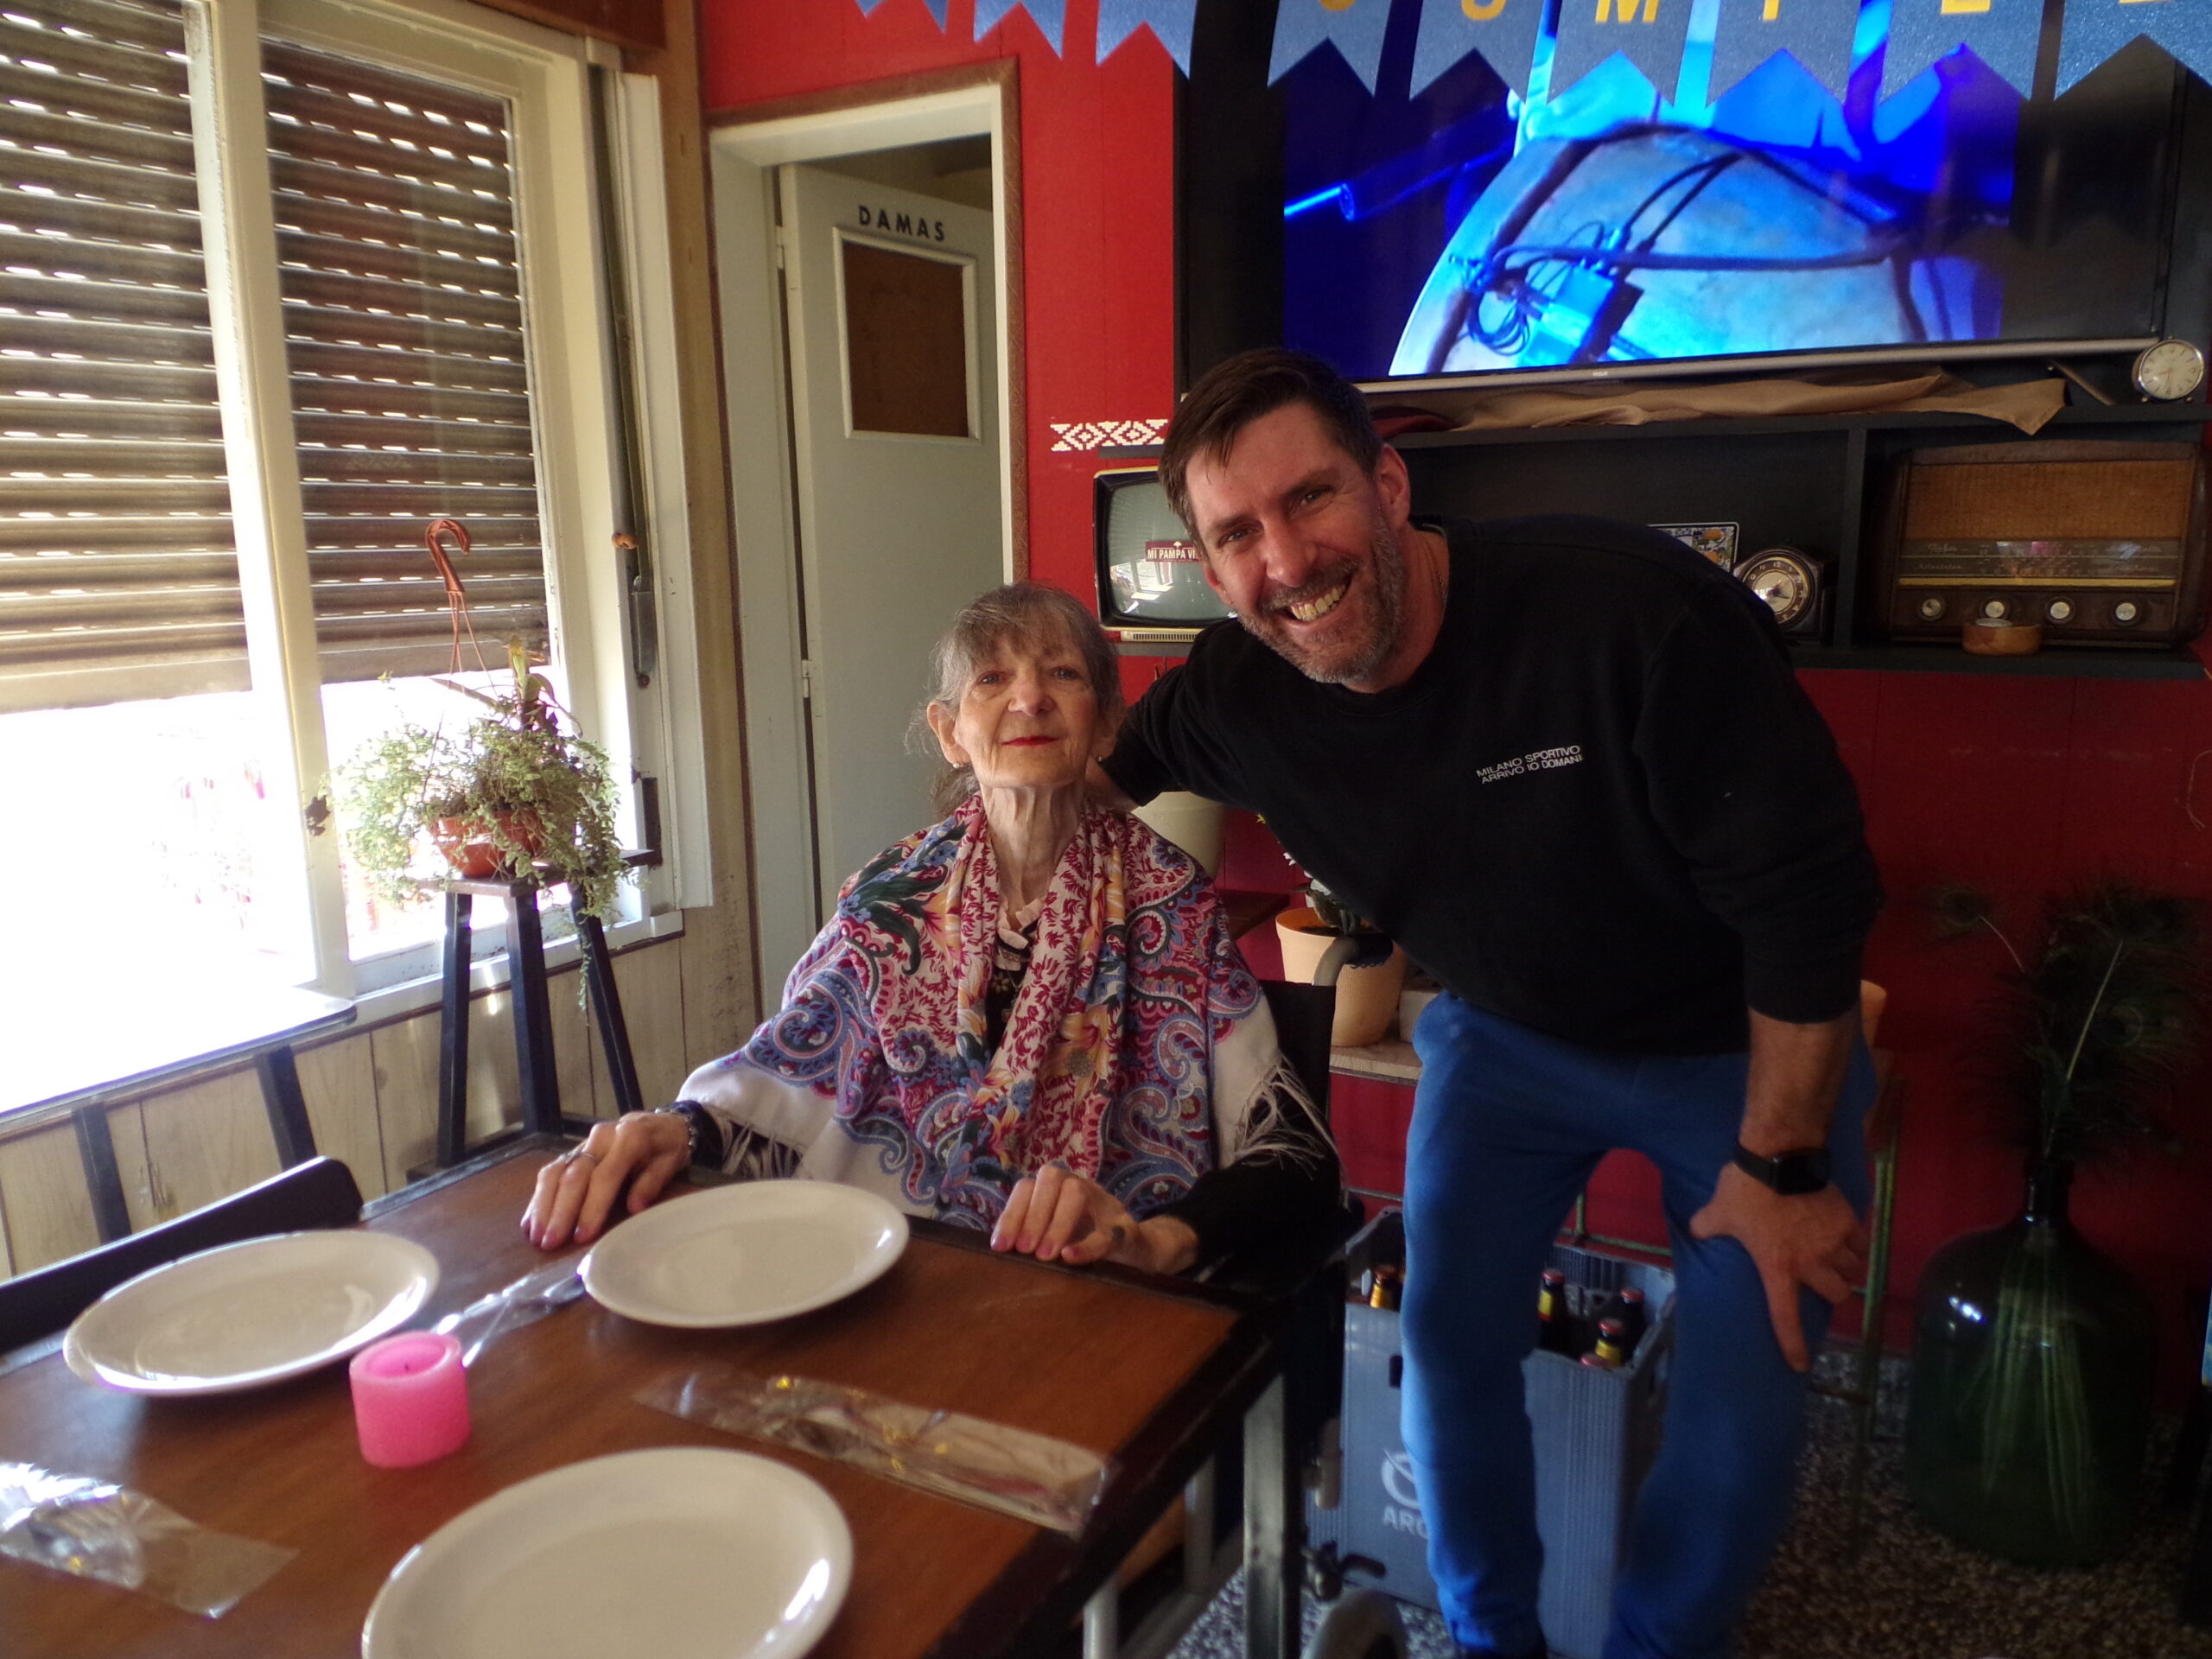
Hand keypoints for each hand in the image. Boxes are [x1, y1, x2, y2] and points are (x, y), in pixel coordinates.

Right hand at [519, 1111, 690, 1249]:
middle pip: (574, 1175)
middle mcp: (600, 1138)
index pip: (605, 1175)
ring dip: (543, 1207)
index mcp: (629, 1138)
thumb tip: (635, 1208)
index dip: (592, 1207)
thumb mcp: (671, 1161)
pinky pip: (549, 1173)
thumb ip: (652, 1182)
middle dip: (561, 1211)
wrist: (661, 1122)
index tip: (582, 1235)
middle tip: (550, 1242)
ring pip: (555, 1173)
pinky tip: (530, 1223)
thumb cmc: (667, 1147)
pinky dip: (538, 1199)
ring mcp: (582, 1144)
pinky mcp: (571, 1152)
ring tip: (536, 1237)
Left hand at [990, 1163, 1197, 1274]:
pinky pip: (1107, 1229)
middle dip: (1032, 1216)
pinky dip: (1088, 1245)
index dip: (1011, 1215)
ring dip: (1057, 1224)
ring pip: (1077, 1193)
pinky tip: (1070, 1257)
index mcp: (1056, 1189)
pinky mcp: (1127, 1227)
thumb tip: (999, 1251)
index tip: (1000, 1246)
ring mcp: (1105, 1203)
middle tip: (1025, 1251)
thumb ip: (1030, 1237)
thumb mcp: (1053, 1237)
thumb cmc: (1085, 1242)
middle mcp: (1079, 1186)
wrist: (1137, 1250)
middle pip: (1050, 1179)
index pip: (1027, 1187)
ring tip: (1046, 1256)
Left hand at [1688, 1165, 1866, 1371]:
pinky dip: (1858, 1245)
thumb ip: (1707, 1225)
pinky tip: (1851, 1239)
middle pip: (1837, 1295)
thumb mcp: (1718, 1211)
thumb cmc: (1746, 1189)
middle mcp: (1811, 1263)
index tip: (1801, 1364)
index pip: (1785, 1317)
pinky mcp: (1848, 1222)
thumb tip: (1696, 1229)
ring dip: (1847, 1270)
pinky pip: (1862, 1243)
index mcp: (1777, 1268)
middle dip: (1833, 1292)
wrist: (1780, 1157)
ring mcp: (1833, 1243)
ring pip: (1853, 1271)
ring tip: (1840, 1262)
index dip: (1792, 1344)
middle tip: (1825, 1283)